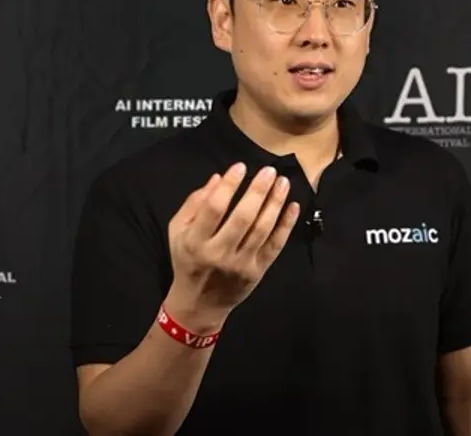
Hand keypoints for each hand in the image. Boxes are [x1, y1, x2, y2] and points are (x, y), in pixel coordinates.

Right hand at [165, 162, 299, 329]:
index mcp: (195, 241)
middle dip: (258, 191)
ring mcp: (241, 264)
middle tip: (269, 171)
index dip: (229, 185)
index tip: (240, 166)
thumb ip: (194, 204)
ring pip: (262, 230)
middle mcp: (219, 253)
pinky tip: (293, 206)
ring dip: (275, 203)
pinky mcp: (257, 271)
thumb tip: (217, 178)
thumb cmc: (188, 260)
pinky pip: (275, 245)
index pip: (214, 208)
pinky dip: (286, 225)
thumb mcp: (177, 232)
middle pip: (243, 218)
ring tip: (283, 182)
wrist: (199, 304)